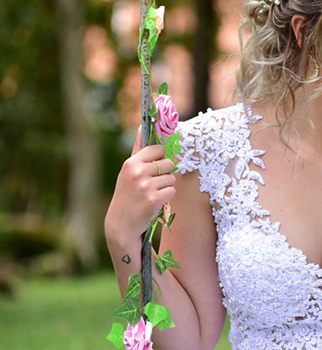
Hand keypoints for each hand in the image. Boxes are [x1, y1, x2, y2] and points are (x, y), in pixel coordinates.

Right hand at [105, 128, 175, 244]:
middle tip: (152, 184)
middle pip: (169, 163)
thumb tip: (142, 125)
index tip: (154, 168)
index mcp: (131, 162)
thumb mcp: (129, 170)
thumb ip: (138, 148)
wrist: (121, 223)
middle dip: (165, 174)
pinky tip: (155, 202)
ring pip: (172, 178)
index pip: (158, 149)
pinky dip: (167, 197)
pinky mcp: (154, 199)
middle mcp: (137, 172)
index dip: (160, 159)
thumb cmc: (128, 193)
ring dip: (166, 186)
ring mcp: (145, 186)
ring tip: (152, 193)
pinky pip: (172, 191)